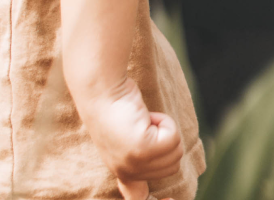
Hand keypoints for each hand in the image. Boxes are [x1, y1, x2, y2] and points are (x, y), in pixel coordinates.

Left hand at [77, 77, 183, 199]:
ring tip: (140, 118)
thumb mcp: (123, 137)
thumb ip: (138, 157)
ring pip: (176, 151)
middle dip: (164, 141)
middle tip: (140, 123)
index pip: (137, 199)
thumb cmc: (111, 104)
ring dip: (164, 129)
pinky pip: (173, 137)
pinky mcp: (143, 148)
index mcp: (121, 170)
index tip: (172, 199)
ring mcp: (135, 162)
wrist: (98, 85)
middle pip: (173, 165)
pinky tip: (145, 114)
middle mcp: (127, 171)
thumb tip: (149, 176)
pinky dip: (165, 122)